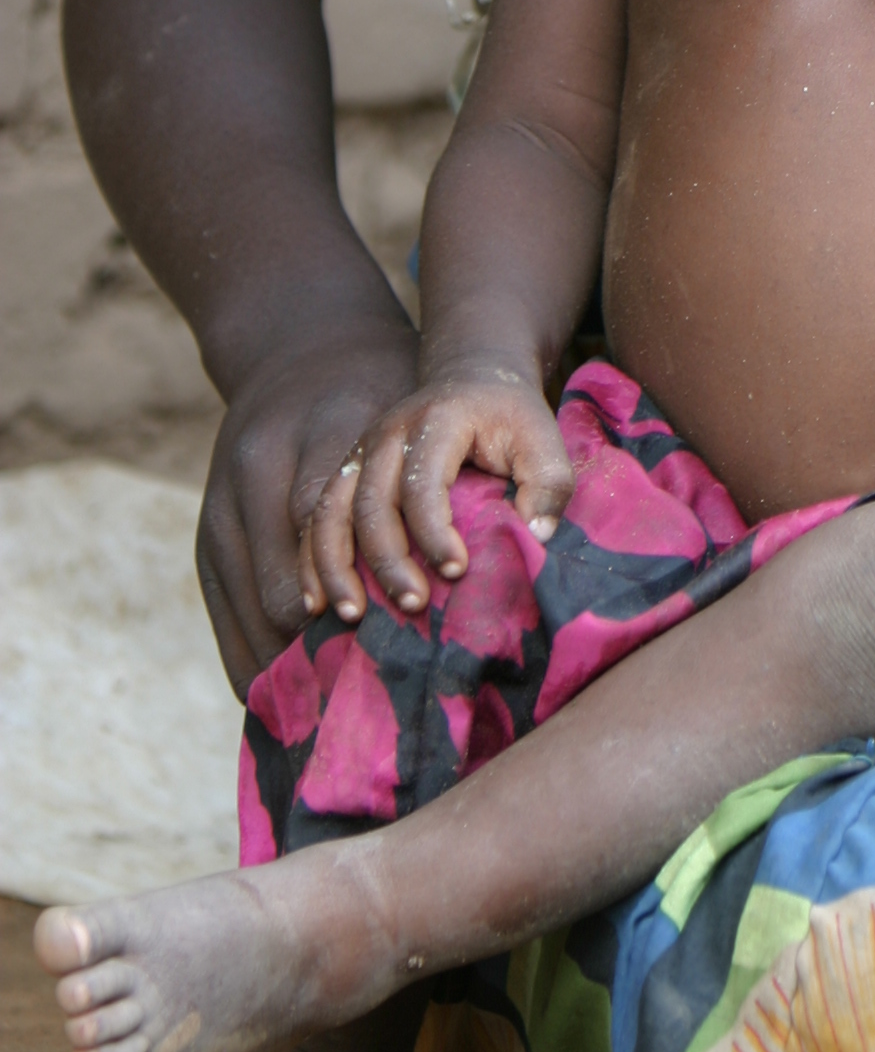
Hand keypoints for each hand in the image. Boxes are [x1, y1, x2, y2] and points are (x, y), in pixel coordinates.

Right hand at [196, 318, 421, 696]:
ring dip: (286, 661)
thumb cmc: (381, 379)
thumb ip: (434, 480)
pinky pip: (224, 611)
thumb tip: (489, 557)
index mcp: (316, 436)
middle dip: (324, 643)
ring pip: (247, 608)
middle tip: (371, 686)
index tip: (405, 630)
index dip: (366, 591)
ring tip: (332, 709)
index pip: (332, 537)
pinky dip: (254, 654)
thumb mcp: (420, 407)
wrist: (301, 342)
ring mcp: (221, 505)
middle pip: (280, 587)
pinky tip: (290, 692)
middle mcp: (255, 472)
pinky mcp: (208, 532)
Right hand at [300, 359, 573, 621]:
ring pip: (332, 511)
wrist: (475, 378)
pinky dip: (312, 561)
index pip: (422, 483)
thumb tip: (537, 538)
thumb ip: (550, 483)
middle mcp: (388, 434)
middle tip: (414, 605)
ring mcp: (362, 452)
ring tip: (353, 614)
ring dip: (336, 567)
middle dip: (388, 560)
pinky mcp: (349, 472)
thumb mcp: (543, 438)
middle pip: (372, 502)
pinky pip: (318, 518)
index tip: (456, 571)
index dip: (434, 531)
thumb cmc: (511, 418)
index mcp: (437, 421)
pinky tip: (317, 604)